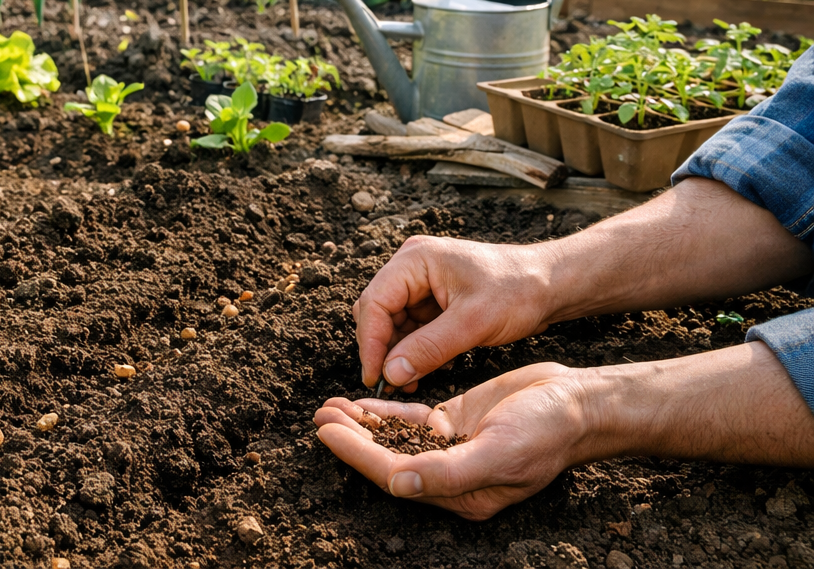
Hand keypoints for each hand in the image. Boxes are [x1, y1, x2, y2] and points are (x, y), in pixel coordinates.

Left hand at [313, 362, 590, 519]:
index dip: (356, 454)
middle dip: (350, 438)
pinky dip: (385, 413)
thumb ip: (447, 472)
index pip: (395, 474)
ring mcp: (452, 448)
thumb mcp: (499, 452)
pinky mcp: (456, 423)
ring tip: (328, 406)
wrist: (580, 403)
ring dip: (362, 424)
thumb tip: (398, 483)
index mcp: (461, 493)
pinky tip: (361, 403)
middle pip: (387, 458)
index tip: (326, 432)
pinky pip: (410, 422)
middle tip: (317, 415)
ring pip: (394, 439)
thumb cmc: (547, 432)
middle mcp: (451, 475)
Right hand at [354, 235, 555, 391]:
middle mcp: (412, 266)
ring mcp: (422, 281)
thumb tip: (390, 374)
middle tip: (390, 383)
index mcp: (415, 259)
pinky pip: (413, 326)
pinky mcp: (434, 297)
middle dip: (383, 348)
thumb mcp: (473, 323)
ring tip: (409, 382)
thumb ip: (428, 349)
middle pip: (379, 311)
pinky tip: (428, 369)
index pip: (375, 302)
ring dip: (399, 352)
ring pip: (394, 322)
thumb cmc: (518, 292)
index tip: (375, 377)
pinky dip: (416, 349)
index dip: (370, 342)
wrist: (552, 284)